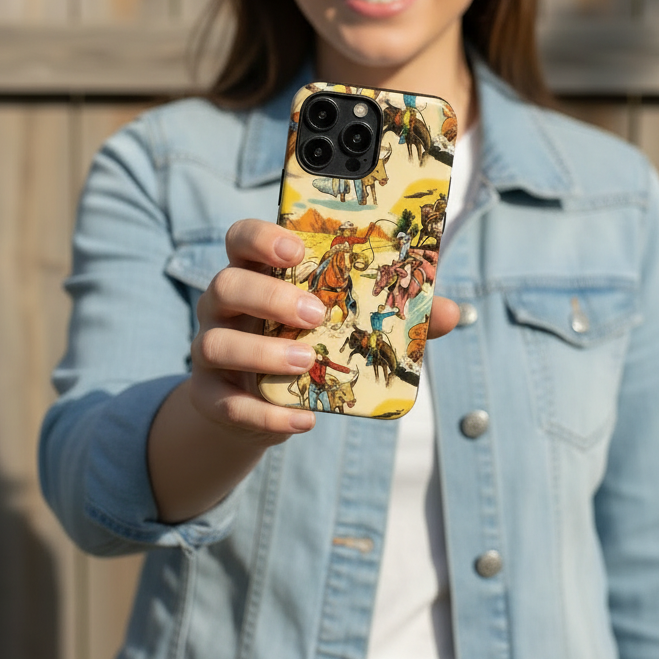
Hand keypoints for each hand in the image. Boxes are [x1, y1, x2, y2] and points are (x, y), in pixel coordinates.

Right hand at [191, 219, 458, 438]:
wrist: (263, 405)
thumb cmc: (310, 344)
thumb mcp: (346, 325)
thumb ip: (394, 314)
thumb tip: (449, 311)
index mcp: (257, 272)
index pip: (241, 238)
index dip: (262, 238)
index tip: (295, 248)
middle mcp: (225, 305)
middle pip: (226, 284)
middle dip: (270, 296)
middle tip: (317, 313)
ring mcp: (211, 349)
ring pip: (214, 342)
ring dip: (263, 353)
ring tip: (309, 363)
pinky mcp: (210, 396)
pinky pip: (226, 403)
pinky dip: (265, 414)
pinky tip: (304, 420)